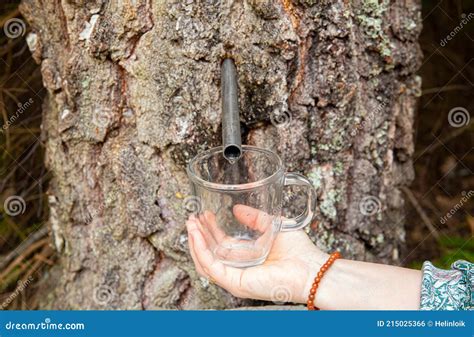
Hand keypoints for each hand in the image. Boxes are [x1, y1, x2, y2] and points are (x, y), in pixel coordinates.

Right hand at [185, 205, 327, 303]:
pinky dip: (201, 251)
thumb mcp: (272, 225)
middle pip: (209, 253)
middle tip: (191, 218)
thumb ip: (255, 217)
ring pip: (205, 261)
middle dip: (198, 234)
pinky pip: (211, 267)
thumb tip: (237, 209)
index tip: (203, 214)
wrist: (311, 267)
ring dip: (195, 242)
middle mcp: (238, 268)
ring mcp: (235, 277)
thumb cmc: (299, 252)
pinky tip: (196, 235)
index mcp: (246, 258)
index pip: (220, 245)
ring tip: (190, 224)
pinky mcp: (236, 282)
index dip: (209, 229)